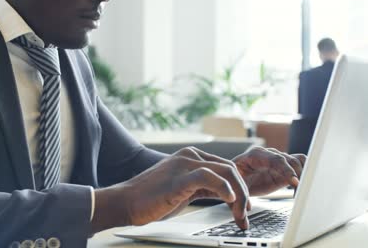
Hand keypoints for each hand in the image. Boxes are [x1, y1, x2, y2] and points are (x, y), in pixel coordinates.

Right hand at [90, 147, 250, 233]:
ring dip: (239, 195)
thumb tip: (225, 194)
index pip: (226, 167)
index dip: (240, 187)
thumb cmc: (151, 198)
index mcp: (191, 156)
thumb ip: (203, 186)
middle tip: (245, 214)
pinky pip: (208, 176)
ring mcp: (184, 164)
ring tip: (239, 214)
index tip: (244, 207)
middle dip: (244, 193)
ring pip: (226, 171)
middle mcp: (190, 155)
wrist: (125, 202)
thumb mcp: (184, 189)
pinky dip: (224, 187)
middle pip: (231, 168)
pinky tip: (229, 199)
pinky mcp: (179, 177)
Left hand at [232, 147, 306, 195]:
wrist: (236, 180)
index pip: (275, 159)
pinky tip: (300, 188)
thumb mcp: (235, 186)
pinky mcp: (285, 168)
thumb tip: (246, 207)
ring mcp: (278, 160)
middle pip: (289, 160)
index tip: (294, 182)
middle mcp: (269, 154)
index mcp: (255, 155)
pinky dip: (305, 174)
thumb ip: (241, 193)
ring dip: (303, 175)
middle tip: (301, 191)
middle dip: (298, 175)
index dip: (286, 170)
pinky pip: (301, 164)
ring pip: (298, 161)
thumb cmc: (233, 181)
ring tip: (301, 191)